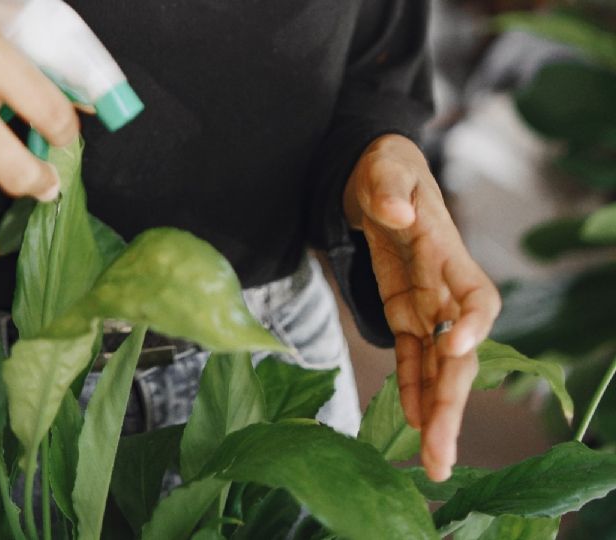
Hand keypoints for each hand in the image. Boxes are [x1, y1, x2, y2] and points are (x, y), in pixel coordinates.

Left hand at [343, 134, 500, 481]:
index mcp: (447, 253)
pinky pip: (412, 359)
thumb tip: (398, 212)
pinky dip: (413, 390)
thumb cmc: (385, 167)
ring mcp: (427, 305)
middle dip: (453, 402)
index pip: (477, 296)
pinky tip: (413, 425)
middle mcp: (444, 288)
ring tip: (433, 461)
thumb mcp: (384, 168)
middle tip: (443, 453)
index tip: (457, 345)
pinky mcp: (405, 313)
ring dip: (436, 414)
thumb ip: (390, 189)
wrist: (376, 177)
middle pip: (459, 353)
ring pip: (439, 368)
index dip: (474, 323)